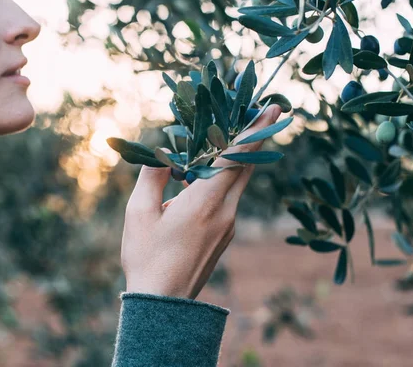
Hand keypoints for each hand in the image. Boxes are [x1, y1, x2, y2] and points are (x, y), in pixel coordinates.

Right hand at [120, 104, 282, 299]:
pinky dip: (227, 178)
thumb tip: (164, 153)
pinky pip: (230, 197)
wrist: (164, 305)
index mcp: (205, 202)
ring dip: (241, 158)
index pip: (236, 157)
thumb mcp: (139, 213)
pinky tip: (207, 175)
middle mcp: (225, 211)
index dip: (255, 130)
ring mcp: (228, 225)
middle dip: (256, 137)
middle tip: (264, 111)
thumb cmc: (147, 257)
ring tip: (234, 136)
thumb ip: (152, 177)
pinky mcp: (224, 235)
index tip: (273, 108)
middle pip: (247, 166)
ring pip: (240, 182)